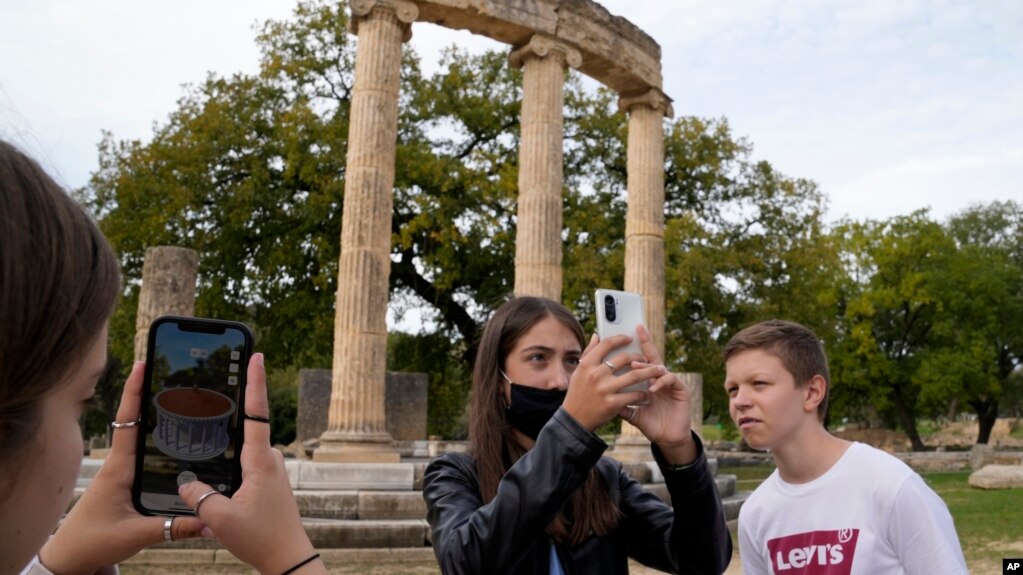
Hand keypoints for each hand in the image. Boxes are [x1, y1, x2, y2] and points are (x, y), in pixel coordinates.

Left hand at [39, 361, 204, 574]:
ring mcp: (121, 472)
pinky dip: (155, 438)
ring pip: (140, 436)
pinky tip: (170, 435)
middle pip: (136, 420)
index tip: (142, 364)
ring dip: (153, 414)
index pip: (128, 421)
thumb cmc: (93, 542)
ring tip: (176, 393)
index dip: (135, 391)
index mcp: (119, 468)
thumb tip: (208, 521)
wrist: (71, 557)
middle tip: (168, 369)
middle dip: (149, 393)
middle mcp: (120, 464)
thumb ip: (173, 527)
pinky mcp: (125, 482)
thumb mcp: (136, 535)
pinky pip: (142, 453)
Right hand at [177, 353, 322, 574]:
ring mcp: (271, 471)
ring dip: (231, 434)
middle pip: (250, 423)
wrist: (288, 558)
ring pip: (245, 446)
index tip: (258, 355)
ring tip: (209, 415)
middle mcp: (270, 460)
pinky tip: (216, 462)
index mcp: (261, 461)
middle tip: (224, 373)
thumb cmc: (262, 538)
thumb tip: (186, 482)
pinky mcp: (268, 483)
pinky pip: (246, 461)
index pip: (256, 413)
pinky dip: (231, 456)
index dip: (255, 382)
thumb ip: (200, 497)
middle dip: (237, 401)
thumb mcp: (221, 519)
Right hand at [562, 332, 667, 431]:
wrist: (574, 420)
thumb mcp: (579, 371)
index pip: (606, 344)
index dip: (620, 339)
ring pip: (634, 375)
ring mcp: (605, 389)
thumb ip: (588, 352)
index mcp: (587, 364)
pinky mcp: (613, 403)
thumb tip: (597, 335)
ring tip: (658, 371)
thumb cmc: (577, 393)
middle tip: (647, 359)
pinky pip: (634, 395)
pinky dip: (643, 394)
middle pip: (624, 358)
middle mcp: (596, 374)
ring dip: (649, 372)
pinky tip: (647, 394)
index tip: (629, 338)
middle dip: (639, 357)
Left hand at [619, 326, 696, 465]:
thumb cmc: (650, 423)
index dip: (635, 346)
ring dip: (647, 366)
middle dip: (645, 342)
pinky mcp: (681, 389)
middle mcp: (659, 378)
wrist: (667, 439)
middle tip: (637, 331)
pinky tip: (652, 388)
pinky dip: (660, 382)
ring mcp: (670, 382)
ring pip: (660, 367)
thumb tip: (599, 391)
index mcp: (647, 380)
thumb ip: (618, 400)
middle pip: (652, 356)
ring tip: (635, 367)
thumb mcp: (630, 411)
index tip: (625, 333)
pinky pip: (671, 380)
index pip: (640, 360)